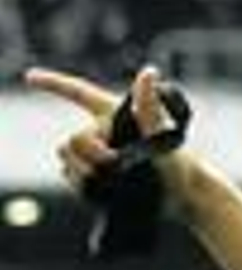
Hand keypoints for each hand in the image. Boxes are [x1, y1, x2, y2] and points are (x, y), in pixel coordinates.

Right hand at [25, 65, 192, 198]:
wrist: (183, 197)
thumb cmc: (178, 163)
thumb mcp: (162, 135)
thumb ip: (149, 107)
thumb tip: (148, 72)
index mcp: (114, 114)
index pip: (78, 93)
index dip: (54, 83)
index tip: (31, 77)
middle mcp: (102, 132)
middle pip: (72, 141)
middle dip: (88, 154)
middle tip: (114, 164)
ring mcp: (98, 155)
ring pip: (68, 161)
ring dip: (85, 173)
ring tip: (113, 180)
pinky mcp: (97, 177)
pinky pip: (73, 178)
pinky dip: (84, 186)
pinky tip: (102, 190)